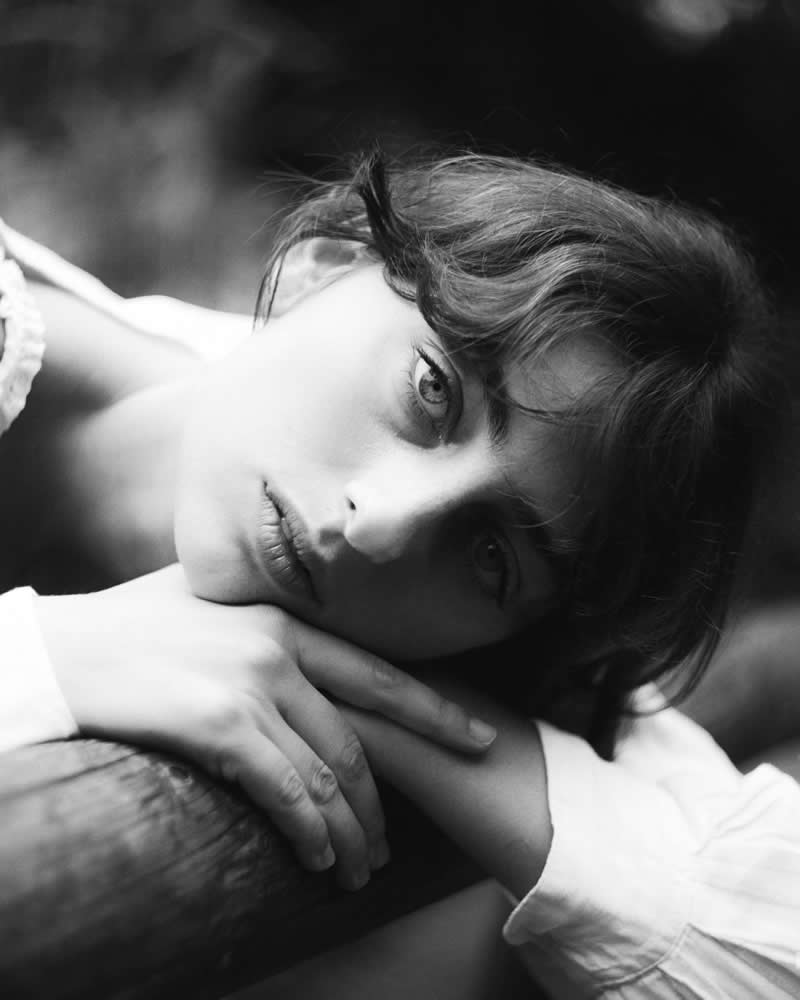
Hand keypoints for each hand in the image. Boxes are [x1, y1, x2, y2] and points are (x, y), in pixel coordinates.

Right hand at [35, 565, 495, 889]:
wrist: (62, 651)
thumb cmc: (130, 629)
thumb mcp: (207, 604)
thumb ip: (260, 615)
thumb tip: (301, 635)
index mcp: (285, 619)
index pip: (379, 671)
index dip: (433, 710)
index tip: (478, 737)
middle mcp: (279, 645)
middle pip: (362, 734)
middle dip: (389, 798)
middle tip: (396, 844)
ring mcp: (252, 682)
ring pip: (327, 772)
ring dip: (349, 831)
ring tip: (357, 870)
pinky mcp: (220, 721)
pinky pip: (285, 790)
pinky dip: (308, 831)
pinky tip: (316, 858)